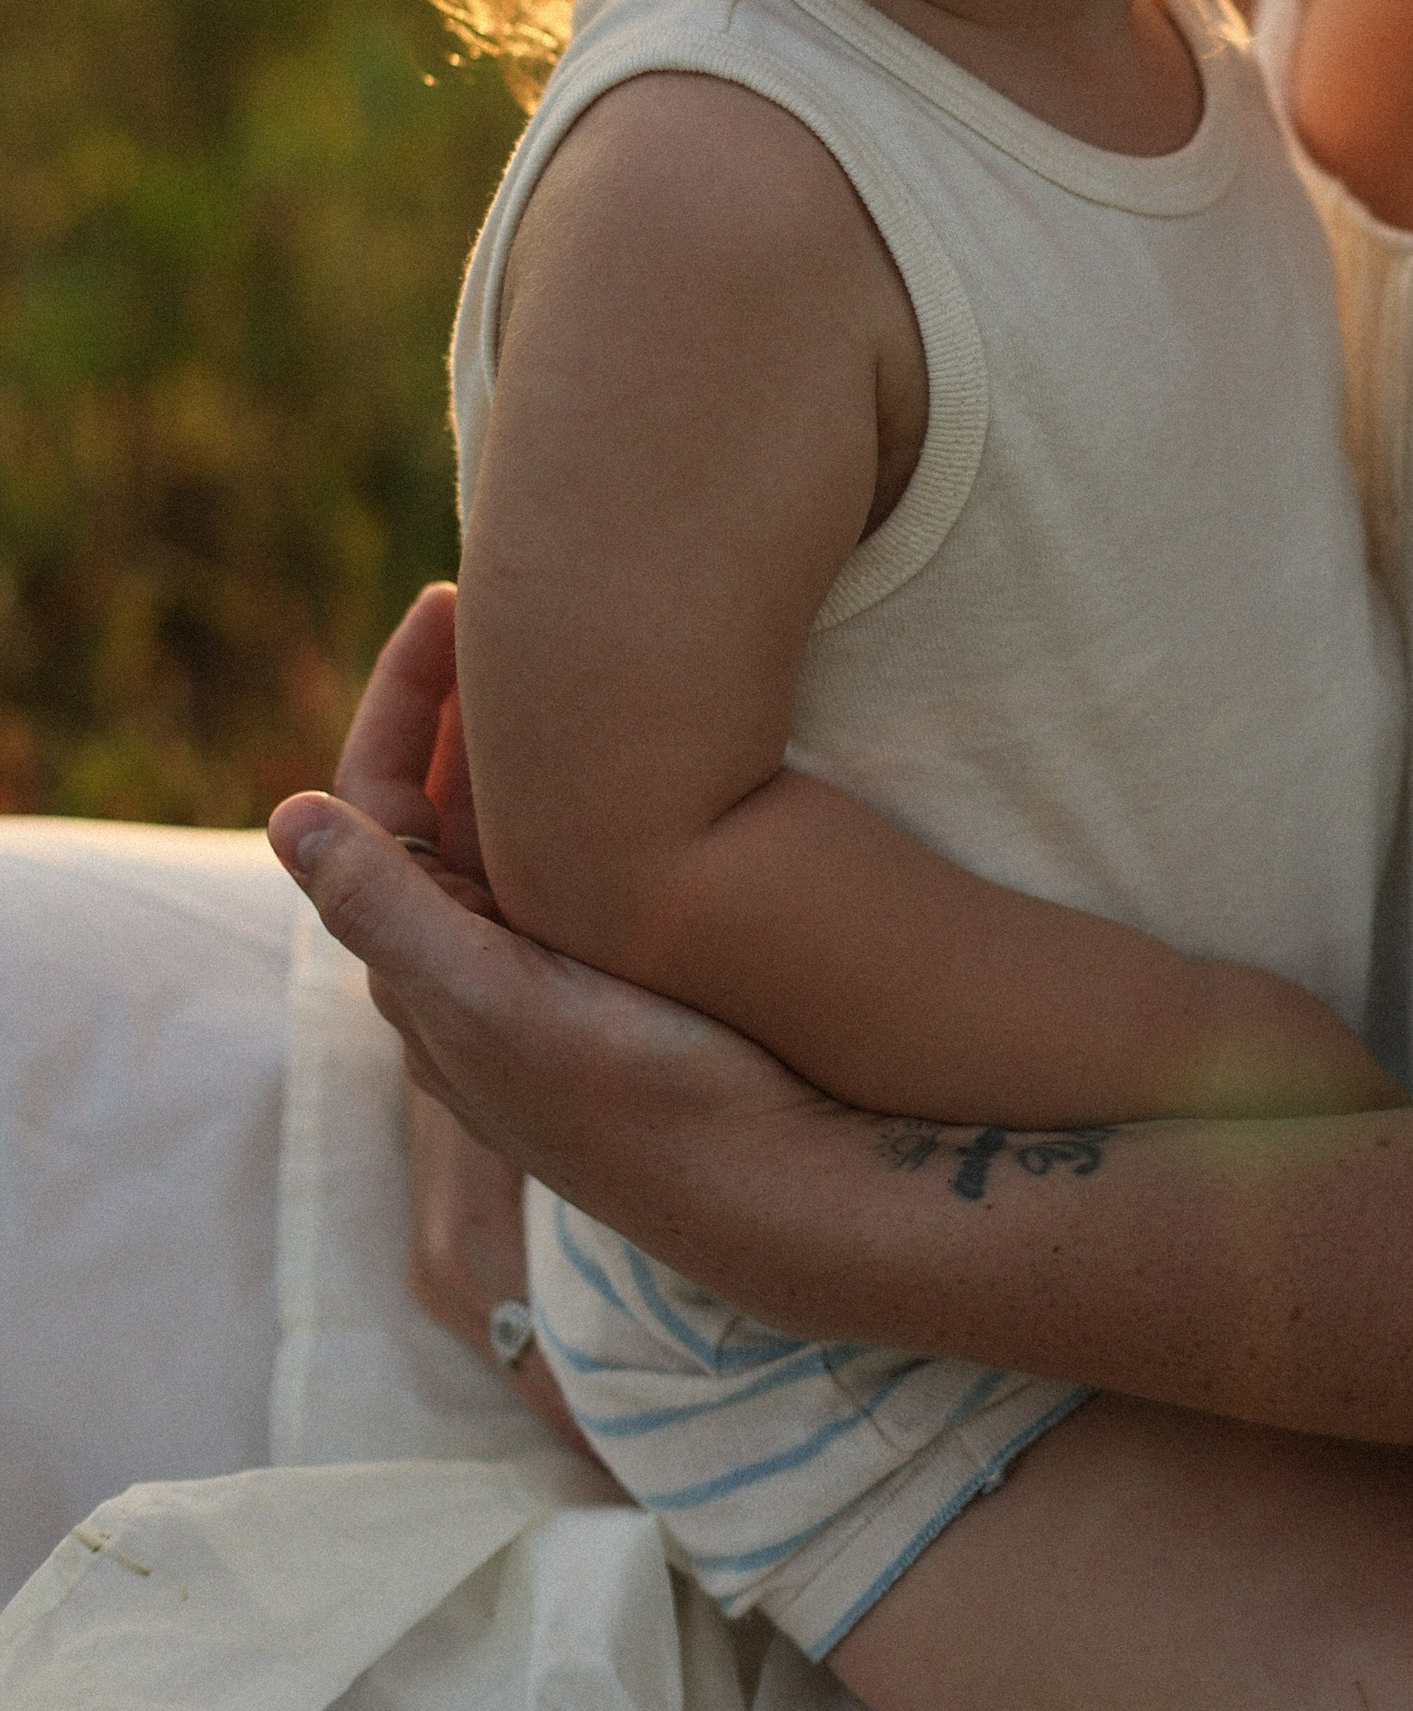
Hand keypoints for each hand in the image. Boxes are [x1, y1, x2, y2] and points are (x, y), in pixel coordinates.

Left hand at [324, 581, 587, 1445]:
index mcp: (421, 966)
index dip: (399, 691)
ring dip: (516, 724)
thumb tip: (284, 815)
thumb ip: (394, 915)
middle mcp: (469, 957)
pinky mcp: (612, 961)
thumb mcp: (499, 1009)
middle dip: (457, 690)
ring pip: (504, 811)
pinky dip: (571, 771)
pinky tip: (620, 728)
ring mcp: (544, 958)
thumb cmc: (634, 1097)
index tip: (450, 598)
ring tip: (552, 633)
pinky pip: (566, 841)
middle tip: (506, 590)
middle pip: (435, 791)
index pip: (371, 797)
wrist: (774, 1176)